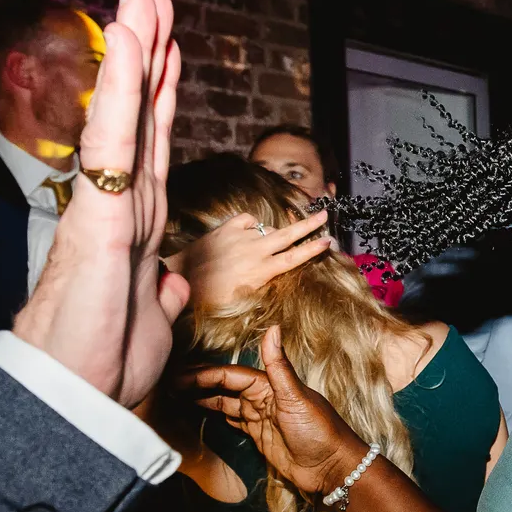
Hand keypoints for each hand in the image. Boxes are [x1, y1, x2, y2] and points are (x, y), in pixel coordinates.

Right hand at [12, 0, 186, 406]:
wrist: (71, 399)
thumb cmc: (101, 364)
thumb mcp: (151, 322)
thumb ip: (159, 293)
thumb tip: (170, 283)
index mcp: (136, 226)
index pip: (155, 147)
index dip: (163, 96)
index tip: (170, 49)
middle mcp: (123, 206)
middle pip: (144, 116)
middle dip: (150, 54)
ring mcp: (109, 205)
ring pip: (129, 115)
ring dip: (137, 53)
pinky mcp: (102, 215)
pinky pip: (119, 141)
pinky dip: (127, 90)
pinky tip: (129, 44)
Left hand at [165, 209, 332, 311]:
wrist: (184, 276)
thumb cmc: (212, 295)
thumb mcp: (243, 296)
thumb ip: (262, 281)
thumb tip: (276, 270)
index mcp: (261, 270)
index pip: (294, 258)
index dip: (312, 249)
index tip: (327, 241)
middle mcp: (255, 250)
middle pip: (288, 235)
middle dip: (309, 224)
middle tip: (324, 215)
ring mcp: (241, 236)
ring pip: (267, 229)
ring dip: (271, 235)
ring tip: (264, 245)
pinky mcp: (227, 227)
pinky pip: (248, 220)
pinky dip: (251, 225)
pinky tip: (247, 232)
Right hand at [175, 325, 365, 495]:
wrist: (331, 468)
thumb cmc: (319, 431)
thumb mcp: (296, 398)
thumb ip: (279, 366)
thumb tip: (272, 328)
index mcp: (270, 385)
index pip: (230, 375)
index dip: (203, 375)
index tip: (176, 377)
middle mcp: (263, 397)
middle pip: (223, 387)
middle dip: (196, 384)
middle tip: (165, 385)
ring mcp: (260, 416)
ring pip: (224, 403)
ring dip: (201, 398)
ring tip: (173, 397)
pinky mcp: (258, 435)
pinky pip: (231, 420)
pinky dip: (214, 415)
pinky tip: (197, 412)